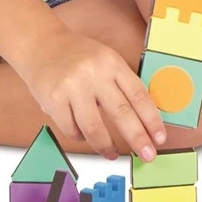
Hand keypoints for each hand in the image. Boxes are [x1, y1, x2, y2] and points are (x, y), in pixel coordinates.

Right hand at [16, 27, 167, 161]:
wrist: (40, 44)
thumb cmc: (77, 56)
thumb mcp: (106, 60)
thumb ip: (122, 84)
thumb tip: (144, 121)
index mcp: (112, 63)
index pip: (139, 95)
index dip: (152, 120)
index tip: (160, 138)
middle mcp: (94, 74)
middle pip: (122, 113)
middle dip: (138, 139)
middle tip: (148, 156)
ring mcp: (72, 87)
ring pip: (95, 128)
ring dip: (106, 146)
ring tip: (112, 154)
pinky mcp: (53, 100)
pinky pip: (72, 129)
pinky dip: (80, 137)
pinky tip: (83, 135)